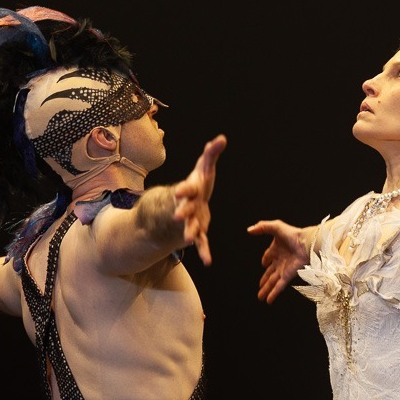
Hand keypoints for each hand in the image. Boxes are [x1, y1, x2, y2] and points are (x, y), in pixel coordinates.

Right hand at [173, 134, 226, 265]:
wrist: (191, 200)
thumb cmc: (199, 181)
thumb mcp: (205, 167)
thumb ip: (212, 153)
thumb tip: (222, 138)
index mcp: (190, 189)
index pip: (186, 188)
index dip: (183, 190)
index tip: (179, 193)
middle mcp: (188, 206)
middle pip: (184, 209)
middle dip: (182, 213)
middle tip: (177, 217)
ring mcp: (192, 219)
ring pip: (190, 227)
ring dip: (190, 233)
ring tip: (190, 241)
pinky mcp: (199, 230)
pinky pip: (202, 242)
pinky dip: (204, 252)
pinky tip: (208, 262)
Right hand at [247, 220, 310, 303]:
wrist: (306, 243)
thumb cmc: (293, 233)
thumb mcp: (275, 226)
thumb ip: (262, 227)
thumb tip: (249, 230)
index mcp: (277, 249)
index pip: (268, 256)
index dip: (265, 259)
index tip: (263, 264)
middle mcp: (280, 260)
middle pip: (270, 273)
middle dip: (264, 280)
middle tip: (259, 287)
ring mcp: (284, 269)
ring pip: (272, 282)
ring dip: (266, 290)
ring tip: (260, 298)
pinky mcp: (288, 275)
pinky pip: (279, 286)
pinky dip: (273, 293)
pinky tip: (268, 300)